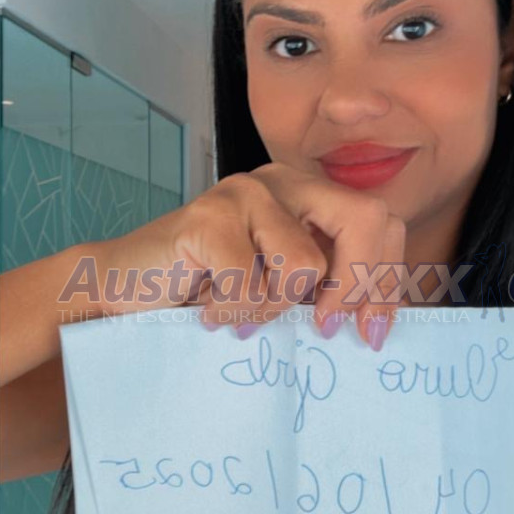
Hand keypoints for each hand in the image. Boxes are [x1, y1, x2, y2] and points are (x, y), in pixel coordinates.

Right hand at [95, 161, 405, 348]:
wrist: (125, 288)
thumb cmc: (209, 291)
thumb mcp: (282, 288)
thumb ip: (327, 289)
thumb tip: (378, 324)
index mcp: (310, 193)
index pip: (383, 222)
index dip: (388, 280)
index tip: (372, 332)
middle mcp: (283, 181)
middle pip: (366, 219)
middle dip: (357, 286)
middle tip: (324, 327)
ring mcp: (245, 193)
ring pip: (306, 264)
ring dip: (274, 307)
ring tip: (239, 310)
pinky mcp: (209, 217)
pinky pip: (251, 286)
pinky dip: (232, 314)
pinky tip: (208, 309)